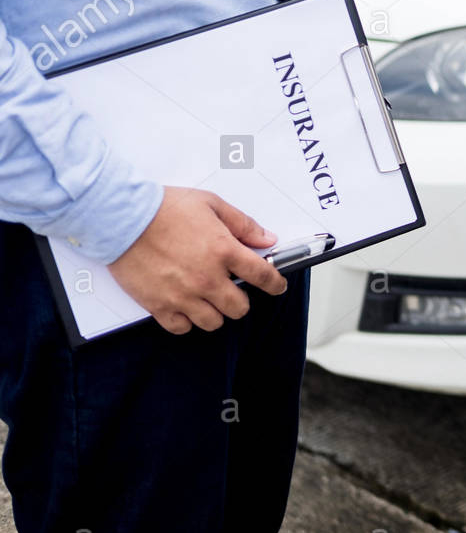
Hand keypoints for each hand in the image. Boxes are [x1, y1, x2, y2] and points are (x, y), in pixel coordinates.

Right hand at [107, 186, 288, 334]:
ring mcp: (183, 295)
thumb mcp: (211, 204)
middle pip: (239, 307)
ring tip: (208, 298)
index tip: (277, 286)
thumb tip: (266, 239)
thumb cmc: (163, 208)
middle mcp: (207, 278)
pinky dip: (186, 321)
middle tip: (233, 289)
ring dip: (215, 312)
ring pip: (213, 322)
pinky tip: (185, 307)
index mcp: (224, 251)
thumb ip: (243, 224)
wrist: (121, 217)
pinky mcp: (158, 305)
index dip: (276, 284)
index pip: (263, 276)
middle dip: (241, 299)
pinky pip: (182, 327)